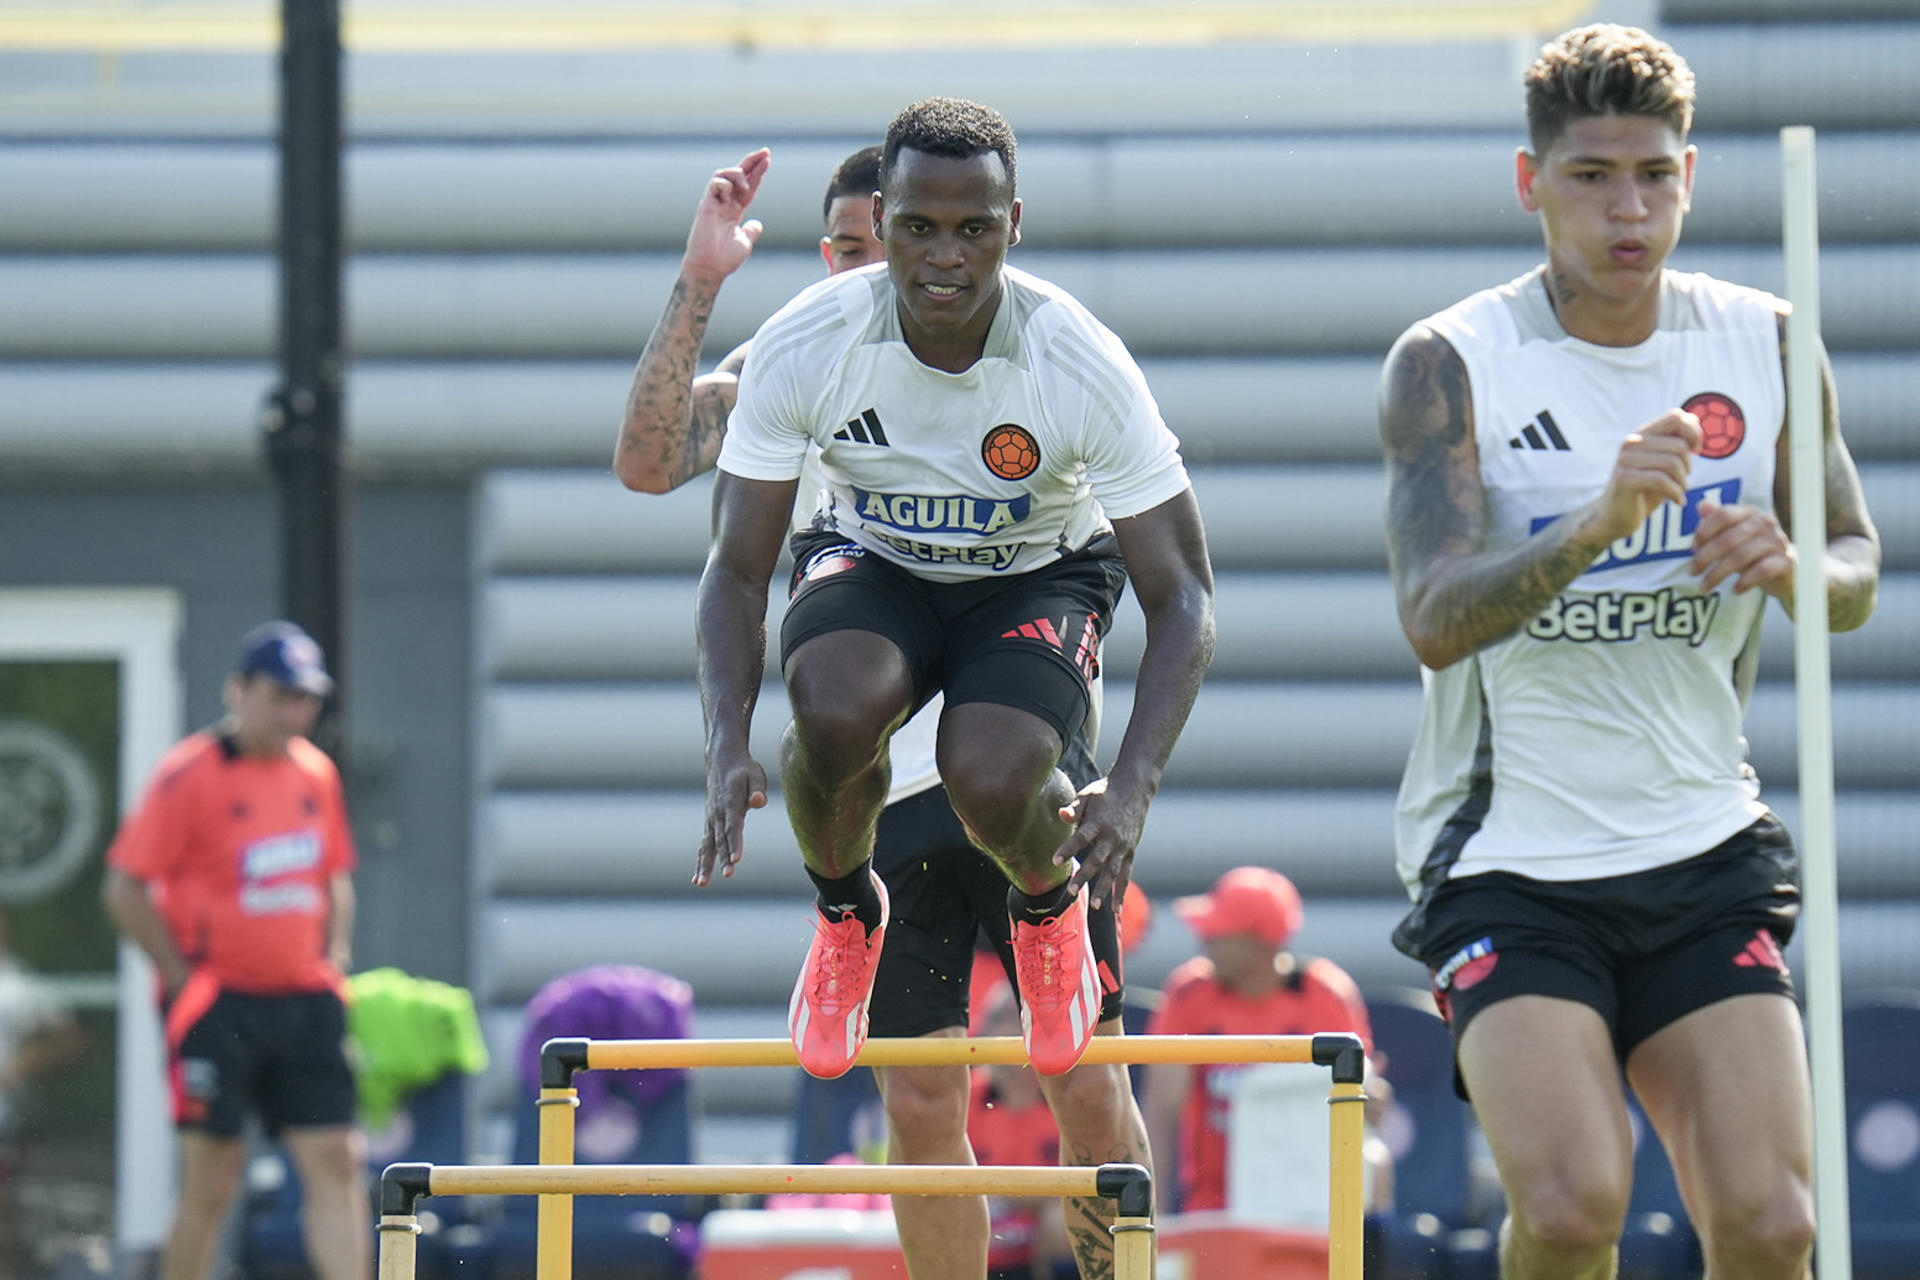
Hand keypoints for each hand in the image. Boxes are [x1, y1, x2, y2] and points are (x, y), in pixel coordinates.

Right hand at [681, 149, 770, 287]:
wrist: (710, 268)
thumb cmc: (725, 259)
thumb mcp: (745, 242)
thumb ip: (751, 231)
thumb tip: (757, 224)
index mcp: (734, 210)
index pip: (748, 186)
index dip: (758, 173)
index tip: (768, 159)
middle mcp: (724, 203)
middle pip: (738, 175)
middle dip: (751, 161)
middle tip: (765, 151)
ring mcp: (714, 203)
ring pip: (724, 174)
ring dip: (738, 173)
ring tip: (746, 183)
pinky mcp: (706, 205)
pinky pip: (715, 184)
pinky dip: (725, 183)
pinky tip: (731, 193)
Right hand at [695, 747, 767, 886]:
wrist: (722, 761)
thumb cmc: (744, 769)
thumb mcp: (756, 774)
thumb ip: (757, 789)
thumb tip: (759, 801)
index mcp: (730, 802)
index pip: (733, 826)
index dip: (735, 843)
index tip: (737, 859)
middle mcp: (717, 813)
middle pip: (721, 839)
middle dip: (724, 858)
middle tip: (728, 874)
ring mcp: (711, 819)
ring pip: (708, 845)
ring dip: (705, 865)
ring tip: (701, 884)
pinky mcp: (709, 824)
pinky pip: (704, 845)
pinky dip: (701, 861)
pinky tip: (698, 879)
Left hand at [1053, 776, 1149, 910]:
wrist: (1135, 789)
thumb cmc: (1105, 793)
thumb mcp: (1088, 795)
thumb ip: (1075, 808)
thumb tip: (1061, 815)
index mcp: (1098, 821)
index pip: (1081, 837)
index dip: (1068, 849)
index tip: (1054, 861)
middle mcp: (1112, 836)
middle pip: (1097, 859)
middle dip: (1084, 876)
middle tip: (1071, 892)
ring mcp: (1123, 846)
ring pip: (1113, 871)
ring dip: (1104, 889)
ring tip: (1095, 906)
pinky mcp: (1130, 852)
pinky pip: (1125, 875)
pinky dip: (1121, 892)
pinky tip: (1116, 910)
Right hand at [1583, 409, 1702, 543]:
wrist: (1615, 515)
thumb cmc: (1645, 488)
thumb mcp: (1663, 462)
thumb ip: (1676, 440)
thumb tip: (1694, 420)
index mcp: (1642, 434)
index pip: (1676, 416)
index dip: (1694, 433)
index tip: (1694, 452)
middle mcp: (1632, 442)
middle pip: (1679, 445)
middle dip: (1689, 466)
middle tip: (1683, 480)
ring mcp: (1626, 460)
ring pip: (1672, 463)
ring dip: (1683, 482)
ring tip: (1680, 491)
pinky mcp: (1624, 479)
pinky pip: (1662, 481)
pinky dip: (1676, 493)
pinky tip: (1677, 501)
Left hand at [1690, 495, 1795, 597]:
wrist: (1784, 569)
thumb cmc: (1751, 549)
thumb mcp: (1731, 534)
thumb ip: (1715, 520)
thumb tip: (1701, 505)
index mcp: (1749, 512)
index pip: (1723, 515)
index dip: (1704, 532)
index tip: (1693, 549)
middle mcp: (1765, 523)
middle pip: (1728, 539)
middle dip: (1704, 558)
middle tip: (1692, 572)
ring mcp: (1778, 541)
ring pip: (1740, 557)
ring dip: (1718, 574)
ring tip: (1704, 586)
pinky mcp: (1786, 561)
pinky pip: (1761, 571)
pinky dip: (1744, 582)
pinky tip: (1734, 590)